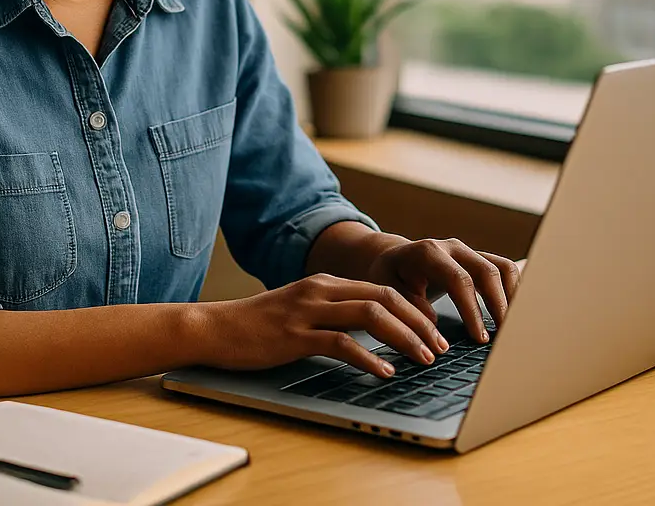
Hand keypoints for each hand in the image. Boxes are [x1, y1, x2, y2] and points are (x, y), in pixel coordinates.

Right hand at [194, 274, 450, 377]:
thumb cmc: (257, 325)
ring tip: (423, 358)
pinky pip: (341, 344)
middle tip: (440, 346)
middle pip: (385, 298)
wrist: (214, 328)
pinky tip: (384, 371)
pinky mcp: (294, 336)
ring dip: (404, 338)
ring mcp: (307, 311)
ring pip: (370, 316)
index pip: (383, 289)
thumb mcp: (301, 308)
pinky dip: (368, 357)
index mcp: (325, 283)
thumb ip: (333, 312)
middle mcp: (320, 290)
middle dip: (419, 322)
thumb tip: (373, 328)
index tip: (434, 332)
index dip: (415, 310)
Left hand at [365, 238, 520, 342]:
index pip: (460, 280)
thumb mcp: (386, 289)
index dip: (473, 311)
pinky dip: (514, 290)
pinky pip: (504, 270)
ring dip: (513, 297)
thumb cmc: (388, 275)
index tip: (479, 338)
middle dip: (500, 306)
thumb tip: (433, 326)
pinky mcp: (478, 259)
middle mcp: (453, 248)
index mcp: (428, 253)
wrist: (392, 257)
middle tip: (505, 337)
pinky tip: (515, 313)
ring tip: (515, 327)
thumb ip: (408, 305)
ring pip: (502, 268)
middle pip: (488, 272)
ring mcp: (468, 251)